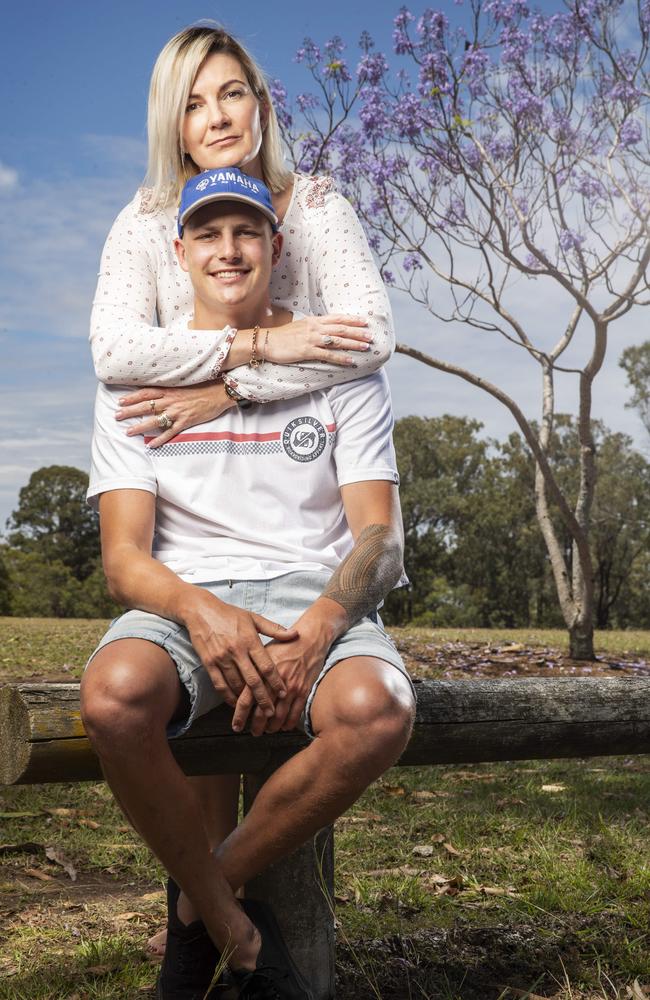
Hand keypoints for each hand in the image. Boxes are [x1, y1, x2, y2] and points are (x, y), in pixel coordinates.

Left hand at [116, 382, 234, 446]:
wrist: (219, 392)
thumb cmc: (202, 387)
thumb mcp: (184, 384)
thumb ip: (170, 388)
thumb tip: (157, 391)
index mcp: (170, 390)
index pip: (146, 393)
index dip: (132, 397)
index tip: (120, 401)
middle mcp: (171, 400)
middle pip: (146, 406)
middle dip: (130, 411)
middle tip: (117, 416)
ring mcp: (178, 411)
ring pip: (155, 420)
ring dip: (140, 426)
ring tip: (128, 432)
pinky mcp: (186, 421)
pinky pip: (171, 432)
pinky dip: (161, 439)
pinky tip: (151, 445)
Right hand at [181, 589, 297, 717]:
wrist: (200, 610)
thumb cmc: (230, 614)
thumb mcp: (253, 618)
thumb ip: (274, 629)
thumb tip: (295, 634)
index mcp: (250, 639)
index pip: (266, 665)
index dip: (276, 681)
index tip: (284, 692)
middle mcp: (236, 650)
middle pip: (252, 680)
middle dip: (263, 698)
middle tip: (271, 712)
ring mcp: (221, 658)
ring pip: (236, 685)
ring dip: (246, 700)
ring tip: (255, 711)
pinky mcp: (208, 663)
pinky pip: (219, 685)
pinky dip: (228, 697)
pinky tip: (235, 703)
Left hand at [232, 608, 335, 734]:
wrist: (310, 638)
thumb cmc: (285, 644)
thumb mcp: (264, 652)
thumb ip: (252, 670)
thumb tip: (240, 686)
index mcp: (261, 672)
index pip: (246, 699)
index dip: (240, 715)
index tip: (236, 725)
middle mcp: (275, 682)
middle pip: (262, 712)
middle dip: (256, 726)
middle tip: (253, 732)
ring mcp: (291, 687)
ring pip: (279, 716)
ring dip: (272, 727)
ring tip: (268, 730)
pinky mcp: (304, 690)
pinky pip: (295, 713)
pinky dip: (288, 723)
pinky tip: (284, 726)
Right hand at [263, 315, 372, 366]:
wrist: (266, 341)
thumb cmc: (283, 336)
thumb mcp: (300, 326)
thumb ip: (314, 327)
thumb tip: (325, 330)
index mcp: (314, 321)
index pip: (337, 318)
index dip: (352, 320)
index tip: (365, 322)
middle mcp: (315, 328)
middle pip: (341, 329)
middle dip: (358, 333)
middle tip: (371, 336)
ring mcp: (312, 339)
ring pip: (337, 341)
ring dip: (353, 344)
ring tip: (366, 348)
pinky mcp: (307, 351)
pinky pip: (328, 355)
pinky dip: (341, 358)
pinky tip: (350, 361)